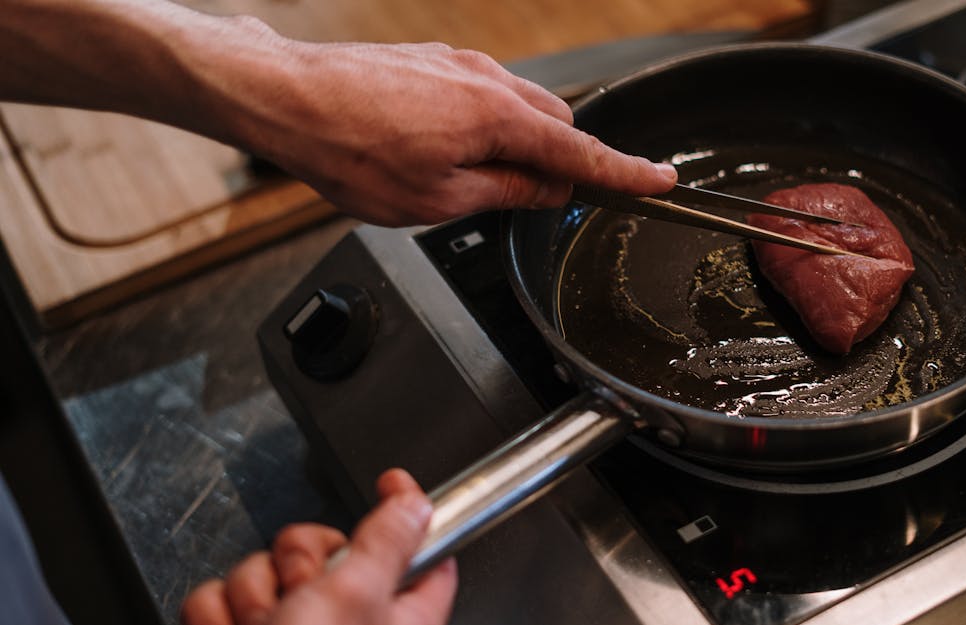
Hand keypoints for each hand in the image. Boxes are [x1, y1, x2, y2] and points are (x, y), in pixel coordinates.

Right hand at [180, 469, 455, 624]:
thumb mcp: (358, 598)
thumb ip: (388, 541)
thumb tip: (417, 502)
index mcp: (394, 614)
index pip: (416, 550)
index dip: (403, 509)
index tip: (391, 481)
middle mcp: (343, 623)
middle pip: (318, 546)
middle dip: (297, 563)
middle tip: (299, 593)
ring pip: (260, 570)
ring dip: (252, 598)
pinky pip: (216, 597)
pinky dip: (216, 619)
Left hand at [215, 34, 677, 225]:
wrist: (285, 97)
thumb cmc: (350, 151)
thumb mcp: (435, 199)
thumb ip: (504, 193)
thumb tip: (547, 192)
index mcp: (497, 118)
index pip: (581, 154)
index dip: (625, 173)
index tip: (660, 181)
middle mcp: (488, 80)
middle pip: (557, 124)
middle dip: (560, 163)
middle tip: (536, 203)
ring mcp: (460, 64)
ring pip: (520, 107)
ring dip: (518, 144)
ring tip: (471, 180)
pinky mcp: (434, 60)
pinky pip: (485, 93)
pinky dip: (487, 125)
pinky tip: (445, 149)